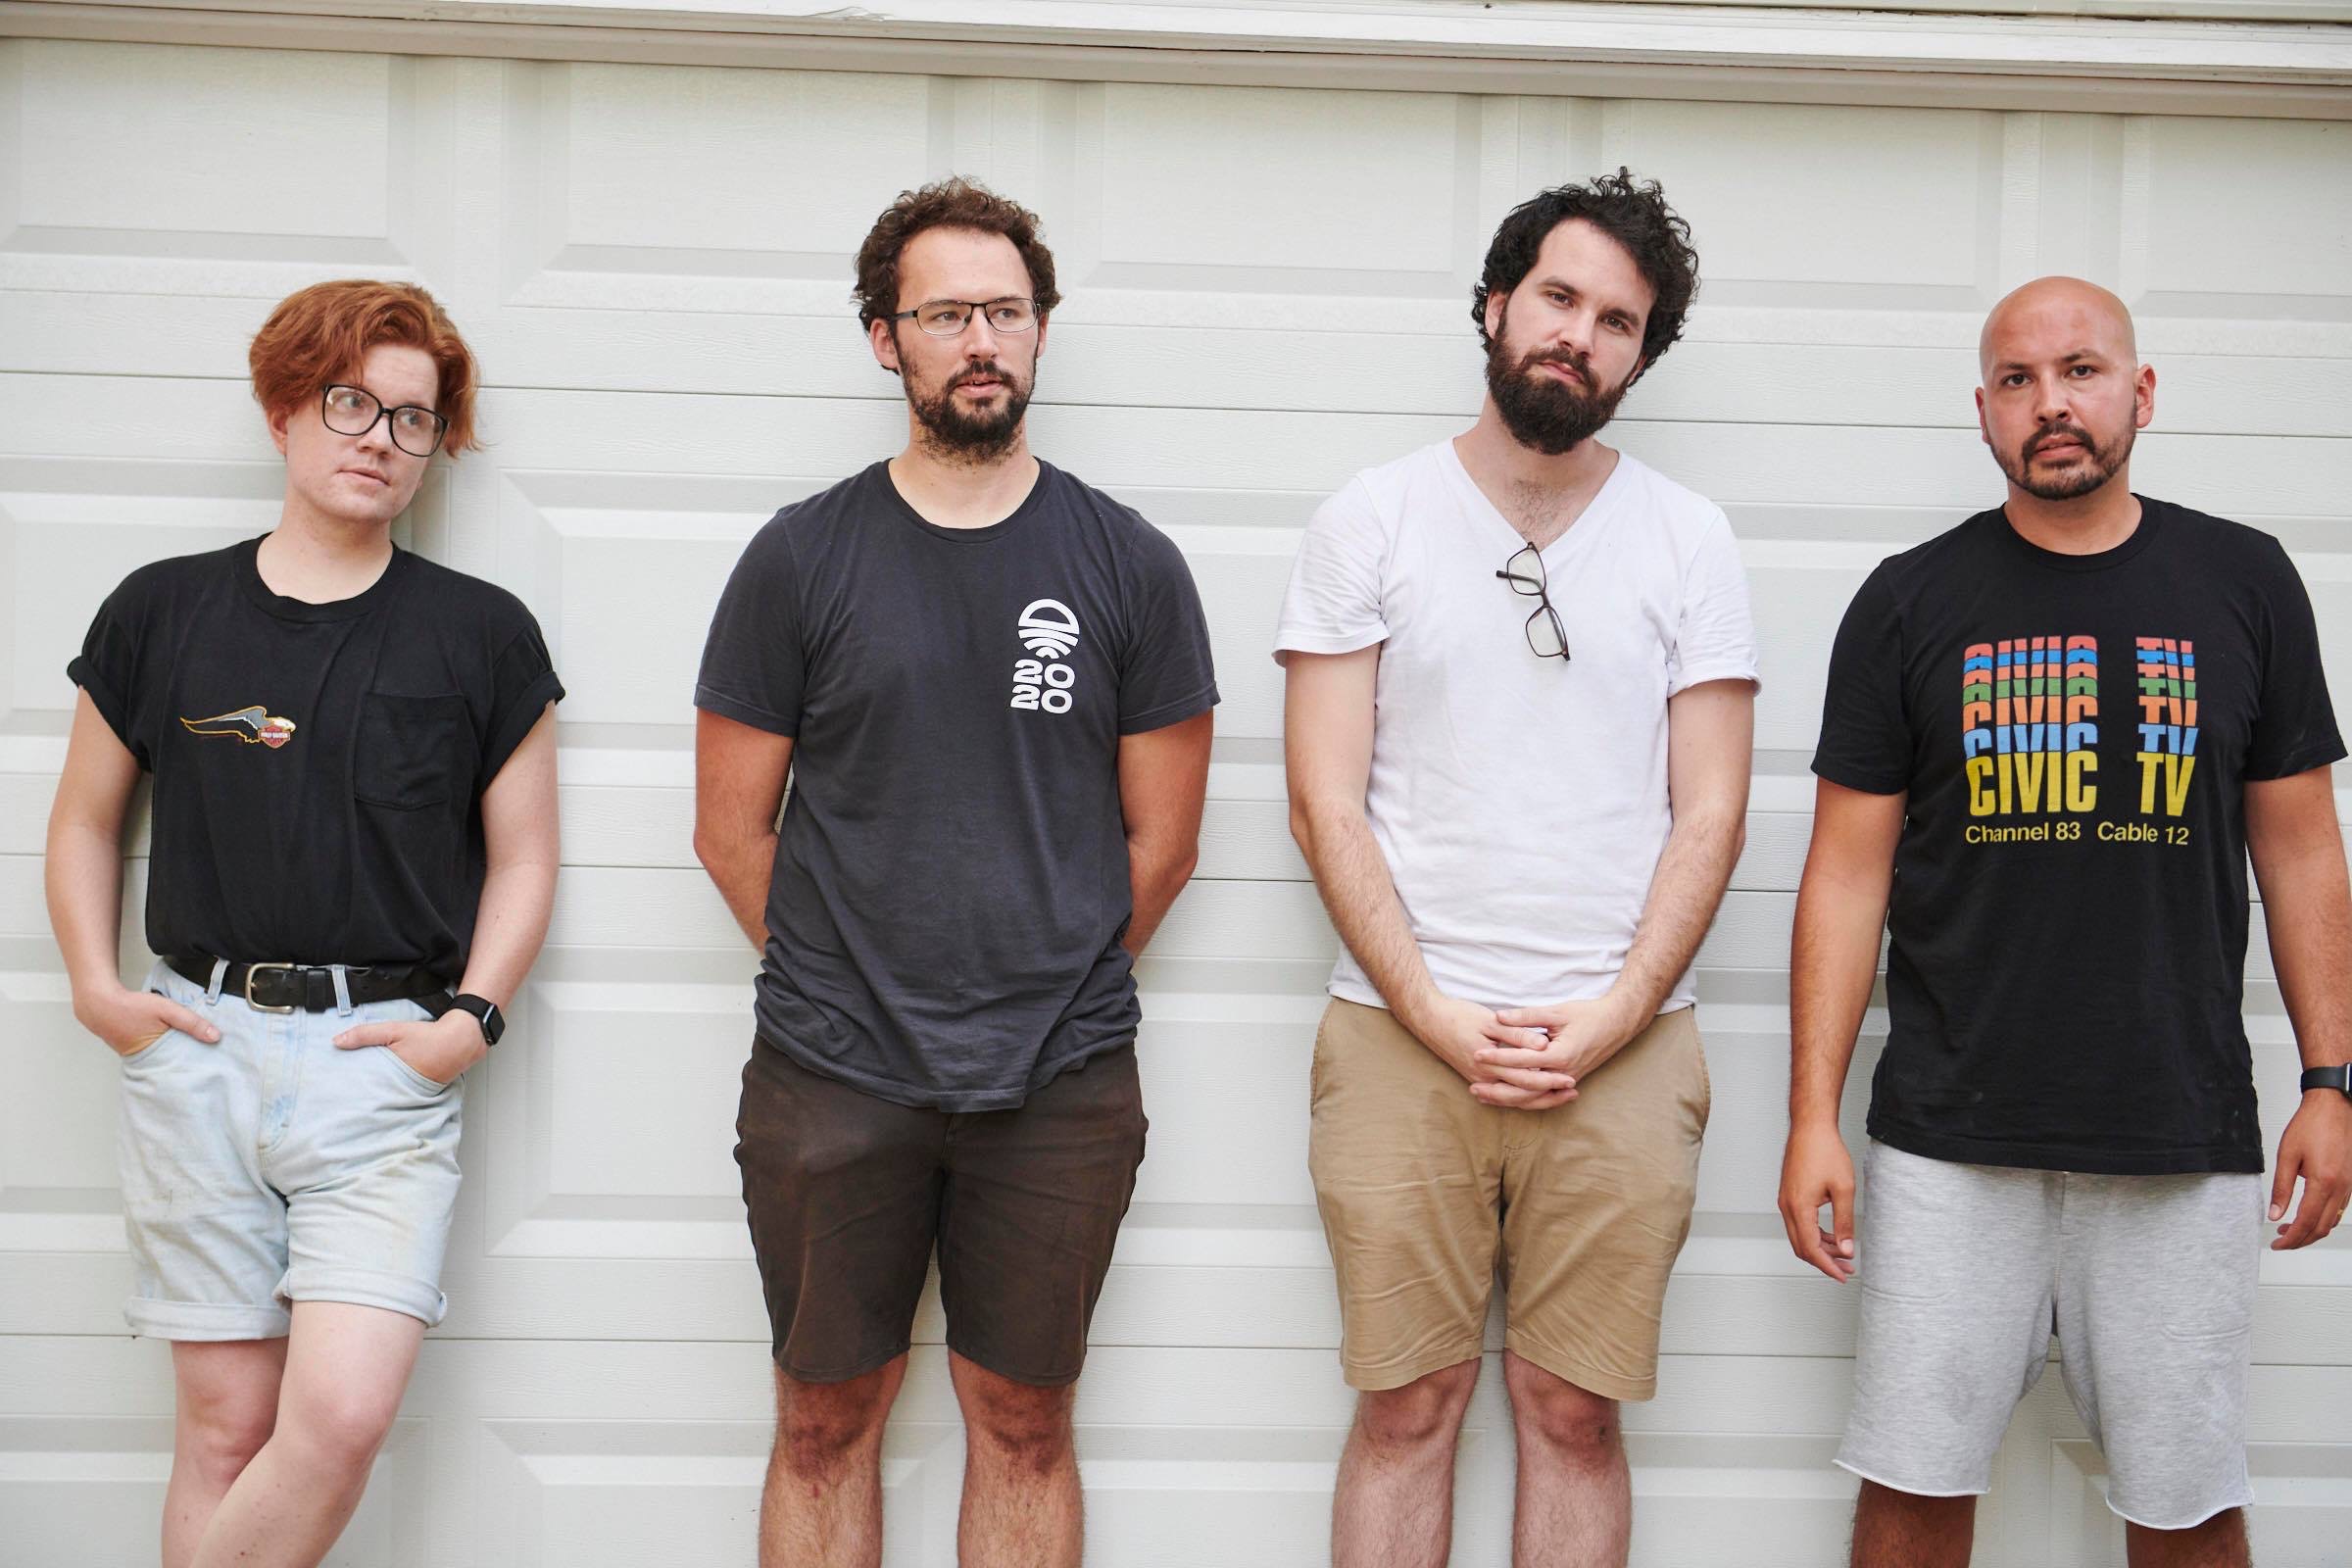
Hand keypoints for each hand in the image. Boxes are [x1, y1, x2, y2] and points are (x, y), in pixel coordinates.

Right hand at [75, 982, 220, 1056]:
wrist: (99, 1003)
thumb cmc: (132, 1006)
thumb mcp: (167, 1010)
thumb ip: (191, 1022)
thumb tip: (216, 1037)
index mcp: (155, 1056)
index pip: (182, 1067)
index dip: (197, 1066)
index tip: (213, 1066)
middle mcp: (145, 1062)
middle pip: (173, 1065)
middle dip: (188, 1062)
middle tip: (208, 1061)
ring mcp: (137, 1057)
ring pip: (164, 1058)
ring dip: (176, 1053)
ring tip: (194, 1051)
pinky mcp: (132, 1050)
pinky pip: (154, 1052)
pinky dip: (163, 1047)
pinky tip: (173, 1041)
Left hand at [334, 1009, 485, 1086]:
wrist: (460, 1042)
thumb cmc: (428, 1037)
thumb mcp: (393, 1031)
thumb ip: (365, 1035)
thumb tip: (337, 1041)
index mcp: (390, 1077)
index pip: (361, 1091)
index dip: (347, 1092)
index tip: (333, 1093)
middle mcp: (399, 1090)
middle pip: (371, 1098)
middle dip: (358, 1097)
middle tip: (341, 1098)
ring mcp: (410, 1093)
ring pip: (384, 1097)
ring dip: (374, 1095)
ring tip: (358, 1095)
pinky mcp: (419, 1092)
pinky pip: (398, 1094)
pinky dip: (390, 1091)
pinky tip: (383, 1087)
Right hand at [1397, 991, 1560, 1106]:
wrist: (1428, 1019)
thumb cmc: (1458, 1016)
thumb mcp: (1489, 1021)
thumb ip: (1517, 1034)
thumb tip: (1542, 1046)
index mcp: (1489, 1065)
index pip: (1526, 1079)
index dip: (1550, 1080)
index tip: (1571, 1078)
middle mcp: (1484, 1079)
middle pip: (1523, 1094)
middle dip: (1549, 1093)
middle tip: (1573, 1090)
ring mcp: (1479, 1080)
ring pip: (1513, 1097)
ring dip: (1537, 1097)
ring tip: (1560, 1095)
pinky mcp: (1477, 1077)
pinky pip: (1503, 1093)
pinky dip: (1521, 1095)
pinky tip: (1534, 1092)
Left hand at [1467, 993, 1646, 1108]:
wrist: (1618, 1024)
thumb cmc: (1588, 1014)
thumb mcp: (1557, 1011)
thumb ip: (1527, 1016)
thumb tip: (1499, 1016)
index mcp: (1560, 1055)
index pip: (1522, 1061)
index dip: (1498, 1058)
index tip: (1477, 1054)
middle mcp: (1563, 1073)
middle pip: (1524, 1088)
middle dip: (1497, 1088)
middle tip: (1472, 1086)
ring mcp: (1567, 1080)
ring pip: (1532, 1097)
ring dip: (1507, 1098)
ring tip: (1483, 1096)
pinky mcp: (1568, 1081)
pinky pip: (1542, 1096)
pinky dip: (1523, 1098)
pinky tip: (1506, 1098)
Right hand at [1778, 1120, 1857, 1281]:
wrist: (1810, 1127)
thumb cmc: (1825, 1151)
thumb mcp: (1843, 1189)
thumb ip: (1844, 1222)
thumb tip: (1846, 1249)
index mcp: (1799, 1208)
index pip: (1811, 1249)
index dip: (1827, 1266)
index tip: (1842, 1275)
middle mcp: (1787, 1207)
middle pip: (1801, 1247)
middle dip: (1824, 1261)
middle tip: (1846, 1268)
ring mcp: (1786, 1201)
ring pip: (1799, 1236)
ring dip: (1820, 1248)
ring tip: (1842, 1253)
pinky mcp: (1789, 1195)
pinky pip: (1799, 1224)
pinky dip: (1815, 1234)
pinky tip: (1832, 1235)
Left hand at [2268, 1088, 2351, 1249]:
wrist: (2334, 1107)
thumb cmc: (2311, 1125)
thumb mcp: (2286, 1155)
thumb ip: (2280, 1187)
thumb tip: (2274, 1213)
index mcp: (2324, 1182)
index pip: (2306, 1222)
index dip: (2291, 1238)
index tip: (2277, 1244)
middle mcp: (2341, 1188)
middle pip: (2321, 1227)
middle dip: (2301, 1240)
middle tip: (2281, 1242)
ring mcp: (2349, 1186)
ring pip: (2331, 1220)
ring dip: (2311, 1230)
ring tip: (2289, 1230)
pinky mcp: (2350, 1182)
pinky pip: (2338, 1209)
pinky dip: (2323, 1218)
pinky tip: (2308, 1215)